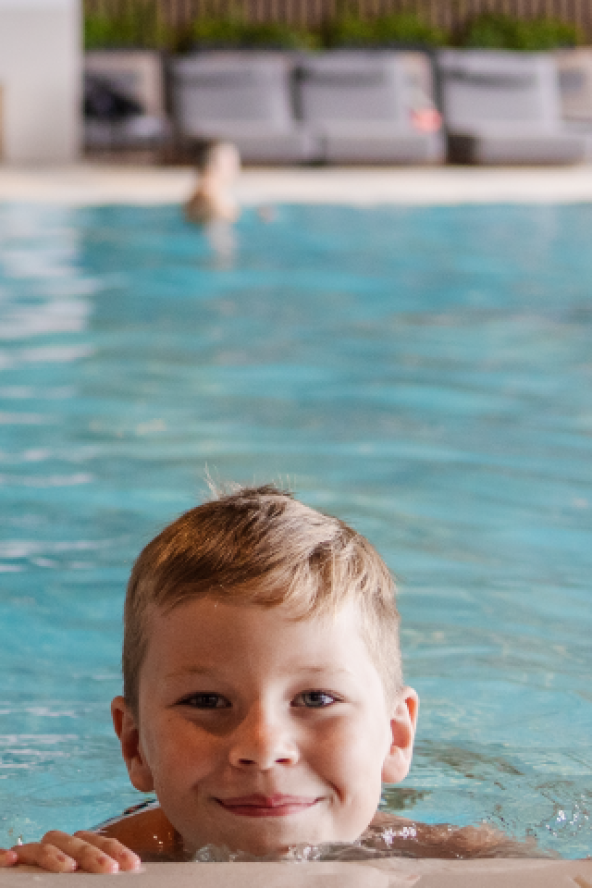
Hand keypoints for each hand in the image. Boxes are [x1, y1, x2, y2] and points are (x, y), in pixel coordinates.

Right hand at [0, 830, 141, 872]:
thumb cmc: (66, 886)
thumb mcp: (86, 887)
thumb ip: (99, 881)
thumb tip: (128, 875)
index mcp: (76, 854)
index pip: (97, 843)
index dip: (115, 850)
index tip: (132, 865)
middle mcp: (56, 852)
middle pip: (73, 840)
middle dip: (92, 852)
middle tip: (108, 868)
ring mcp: (32, 859)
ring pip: (44, 845)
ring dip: (56, 854)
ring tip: (68, 868)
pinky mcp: (9, 869)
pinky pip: (6, 855)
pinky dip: (5, 854)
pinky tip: (11, 859)